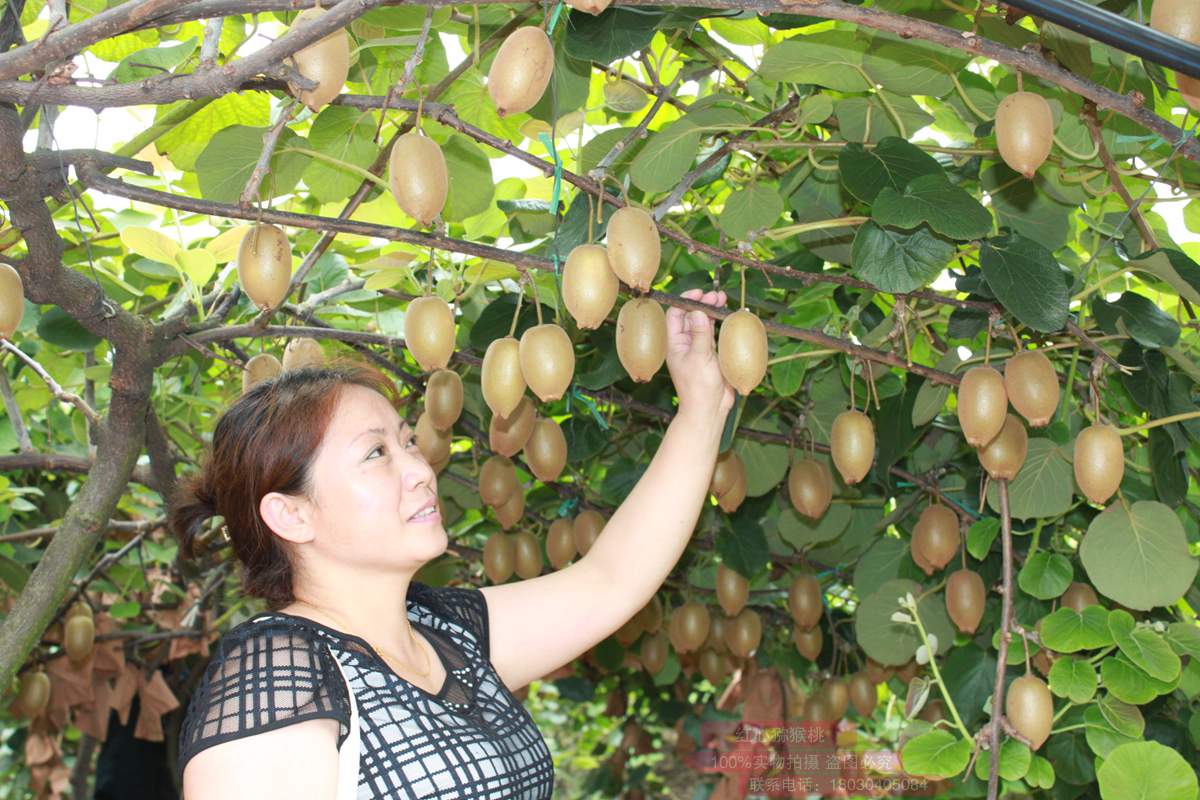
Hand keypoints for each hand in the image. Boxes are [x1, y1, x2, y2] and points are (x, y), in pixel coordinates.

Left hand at [665, 288, 735, 425]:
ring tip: (724, 301)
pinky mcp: (712, 355)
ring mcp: (698, 348)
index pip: (675, 315)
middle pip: (691, 317)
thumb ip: (700, 334)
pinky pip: (715, 335)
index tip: (700, 293)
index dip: (686, 301)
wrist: (709, 410)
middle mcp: (685, 344)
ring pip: (704, 324)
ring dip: (713, 312)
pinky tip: (731, 317)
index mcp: (675, 344)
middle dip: (703, 304)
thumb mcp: (700, 357)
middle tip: (717, 295)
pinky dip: (721, 325)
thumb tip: (697, 310)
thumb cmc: (699, 386)